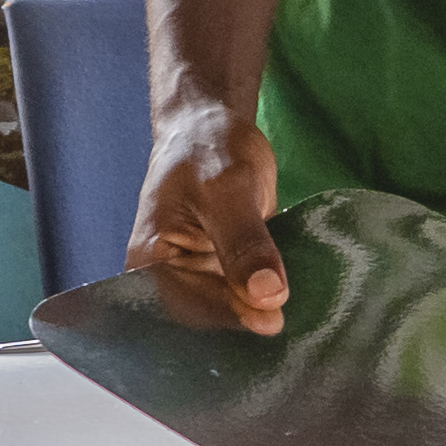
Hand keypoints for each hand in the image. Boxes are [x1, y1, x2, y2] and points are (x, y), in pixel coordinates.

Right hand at [127, 100, 290, 335]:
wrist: (210, 127)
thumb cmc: (207, 149)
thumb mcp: (228, 187)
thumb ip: (245, 242)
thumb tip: (267, 297)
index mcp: (149, 262)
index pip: (189, 307)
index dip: (231, 315)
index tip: (271, 319)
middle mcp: (167, 277)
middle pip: (208, 317)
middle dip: (247, 318)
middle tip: (290, 317)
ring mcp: (197, 275)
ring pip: (231, 309)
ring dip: (261, 311)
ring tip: (296, 312)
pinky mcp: (221, 271)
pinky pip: (244, 295)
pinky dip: (267, 297)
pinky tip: (292, 299)